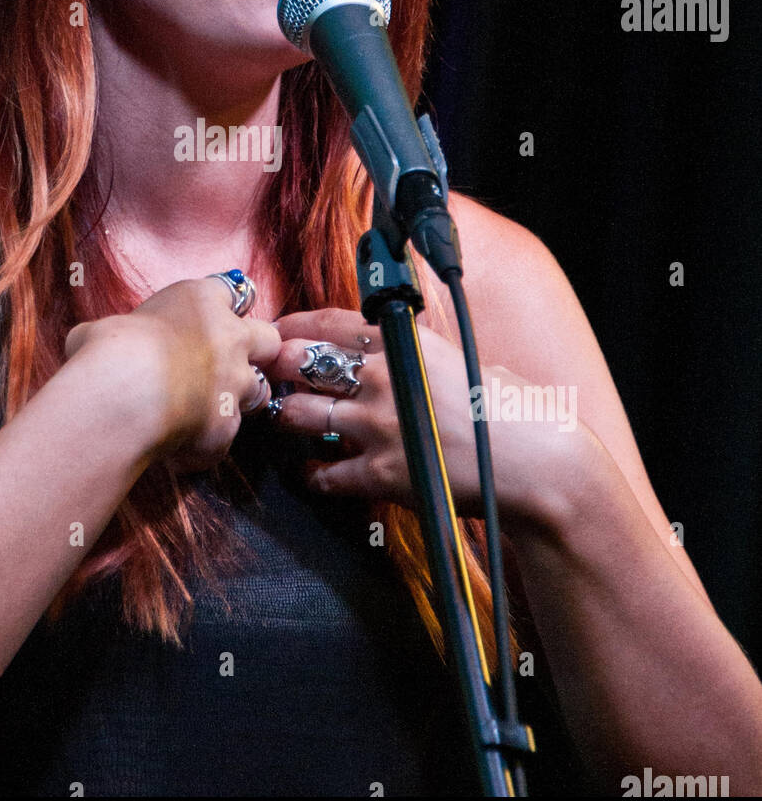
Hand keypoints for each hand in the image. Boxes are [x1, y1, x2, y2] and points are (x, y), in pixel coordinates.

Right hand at [64, 278, 282, 473]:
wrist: (121, 393)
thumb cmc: (106, 349)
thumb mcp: (102, 326)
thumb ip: (117, 332)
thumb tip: (90, 342)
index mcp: (201, 300)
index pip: (230, 292)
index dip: (222, 309)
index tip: (208, 322)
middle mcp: (230, 337)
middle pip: (268, 338)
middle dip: (254, 352)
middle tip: (225, 366)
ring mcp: (236, 384)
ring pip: (260, 390)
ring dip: (238, 399)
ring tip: (204, 410)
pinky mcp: (227, 428)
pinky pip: (223, 439)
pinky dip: (203, 445)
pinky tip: (176, 450)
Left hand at [268, 308, 583, 530]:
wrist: (537, 465)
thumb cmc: (513, 411)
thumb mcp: (466, 361)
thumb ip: (425, 355)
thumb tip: (408, 350)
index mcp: (406, 346)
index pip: (333, 323)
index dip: (297, 326)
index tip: (279, 331)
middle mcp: (384, 379)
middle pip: (304, 363)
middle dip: (277, 367)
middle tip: (263, 374)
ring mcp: (379, 427)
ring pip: (303, 415)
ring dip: (286, 417)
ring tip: (281, 418)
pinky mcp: (383, 475)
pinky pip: (328, 475)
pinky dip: (314, 476)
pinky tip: (312, 474)